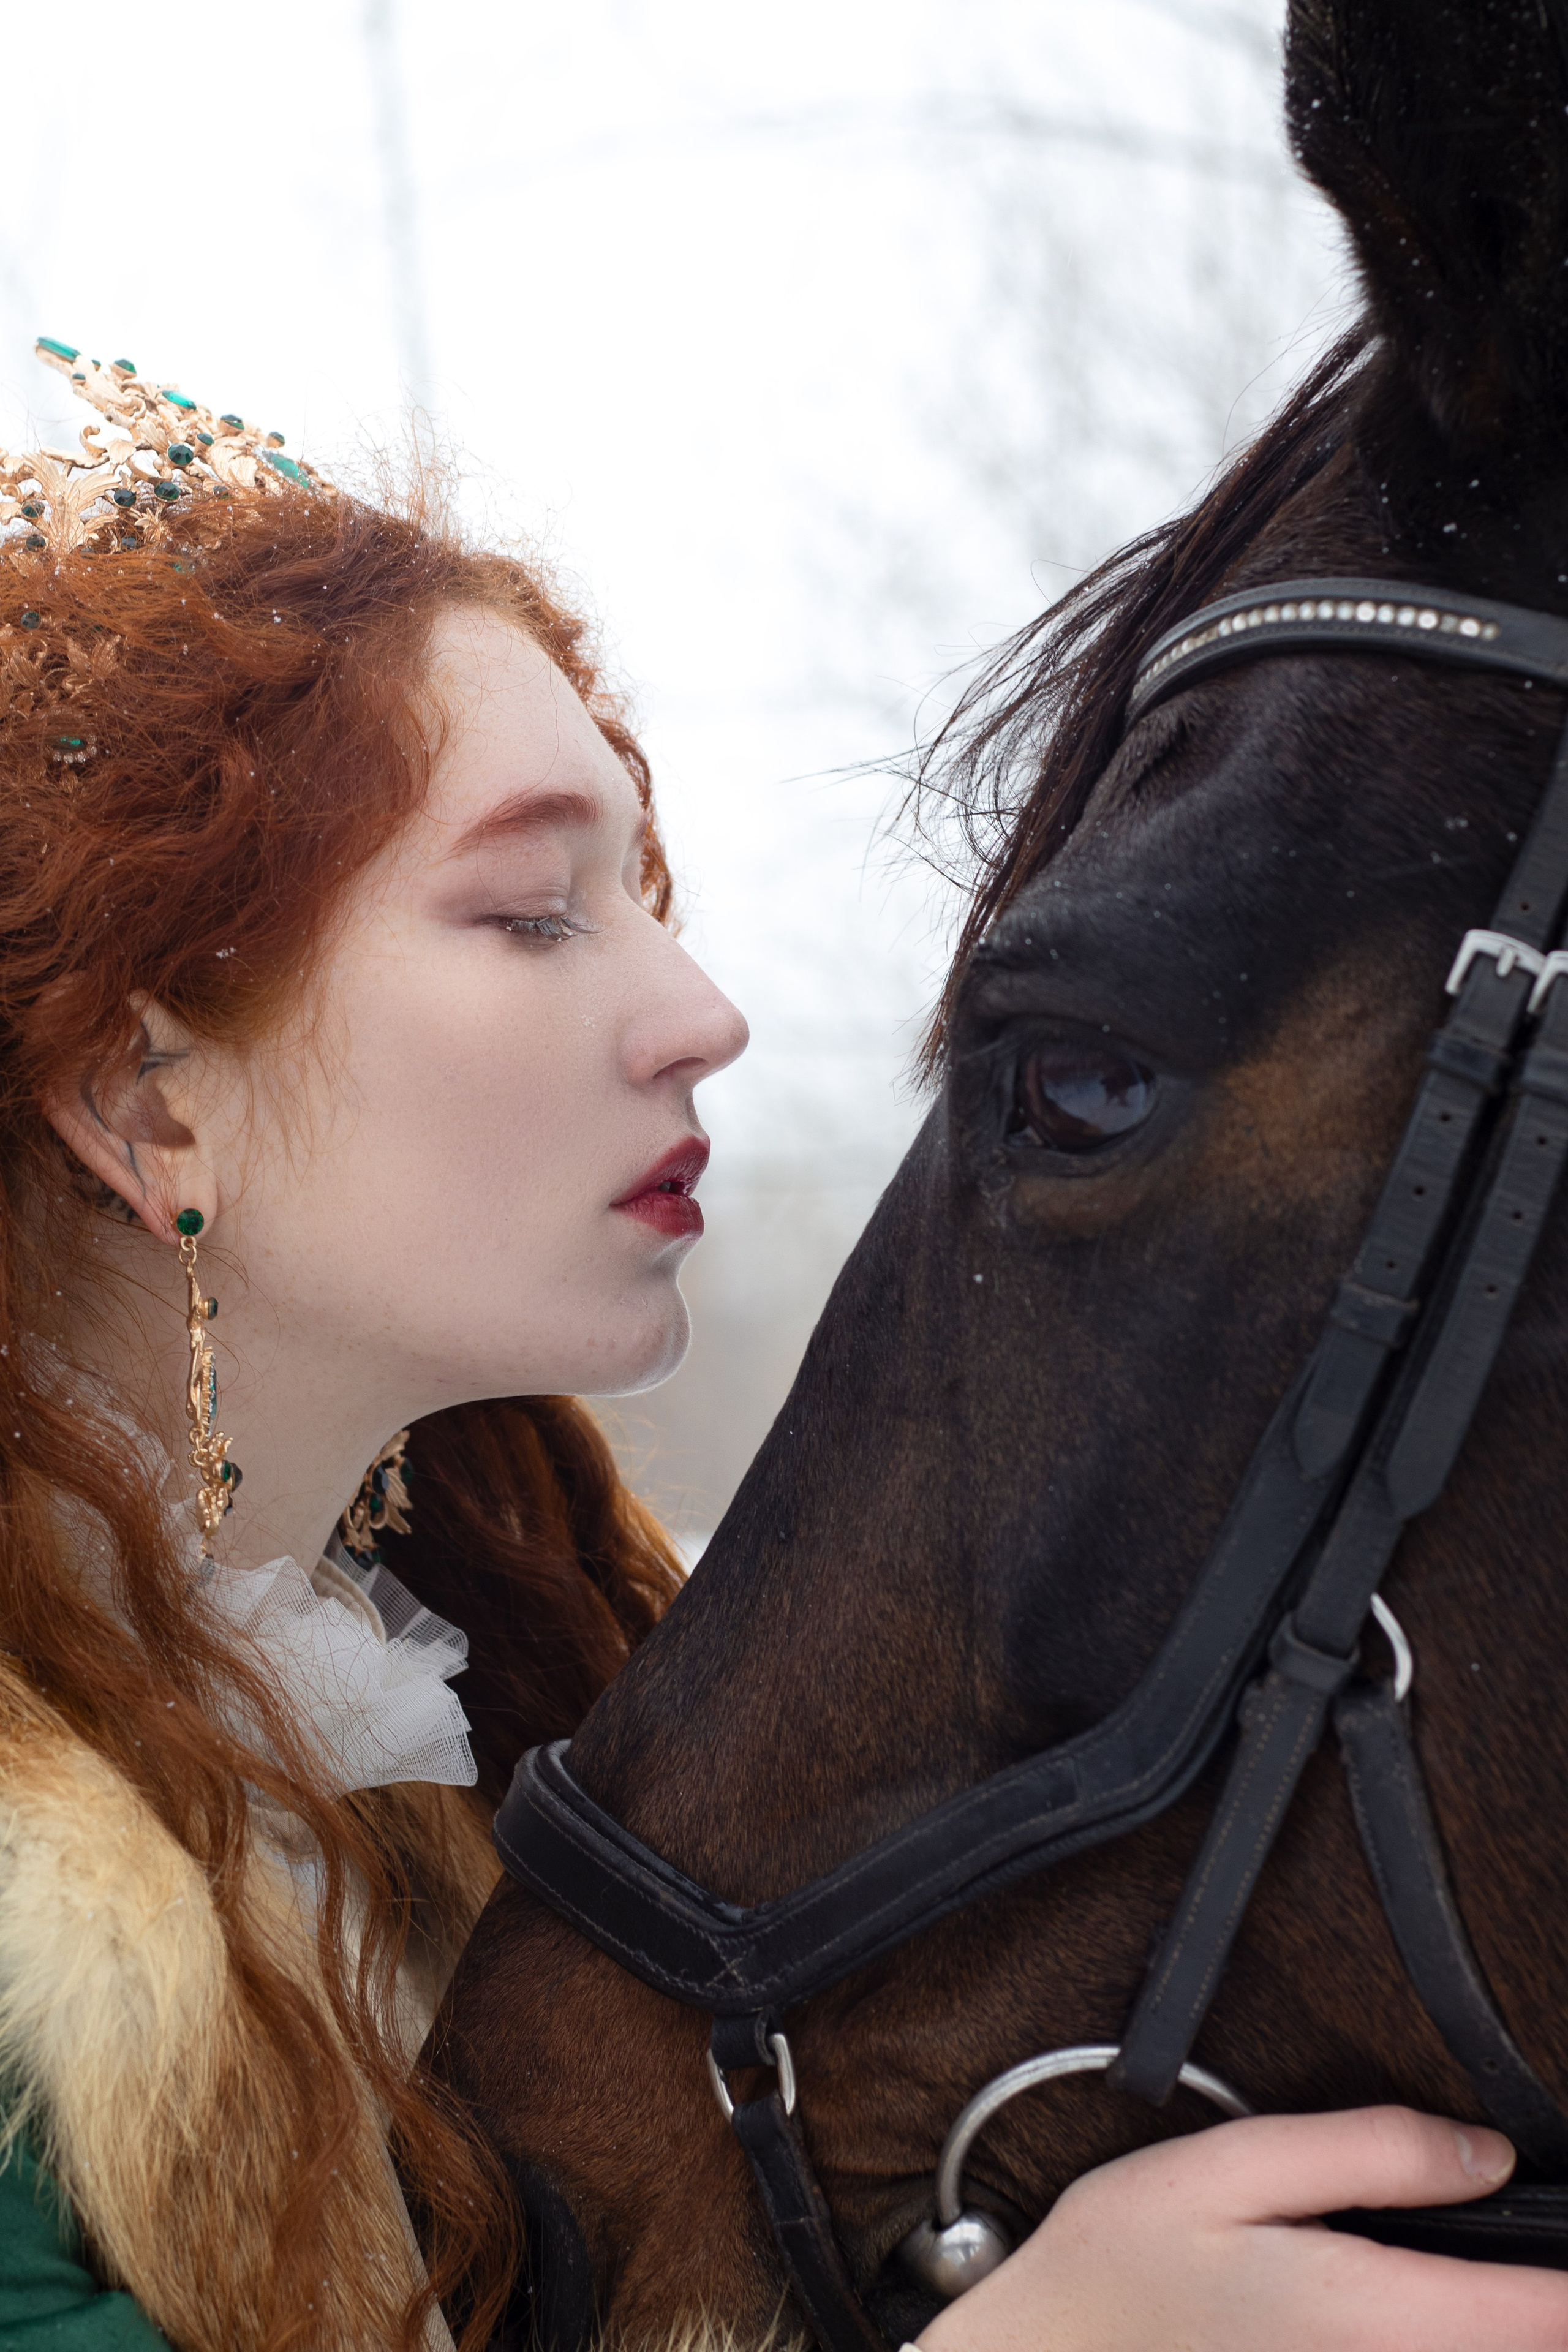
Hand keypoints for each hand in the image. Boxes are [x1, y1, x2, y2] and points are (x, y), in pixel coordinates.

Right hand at [915, 2106, 1567, 2351]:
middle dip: (1535, 2307)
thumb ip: (1365, 2152)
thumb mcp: (1227, 2170)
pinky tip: (1417, 2318)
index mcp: (1366, 2316)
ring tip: (1485, 2290)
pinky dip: (1438, 2343)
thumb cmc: (1113, 2276)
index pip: (1541, 2318)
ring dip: (1490, 2327)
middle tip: (1520, 2256)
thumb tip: (1487, 2155)